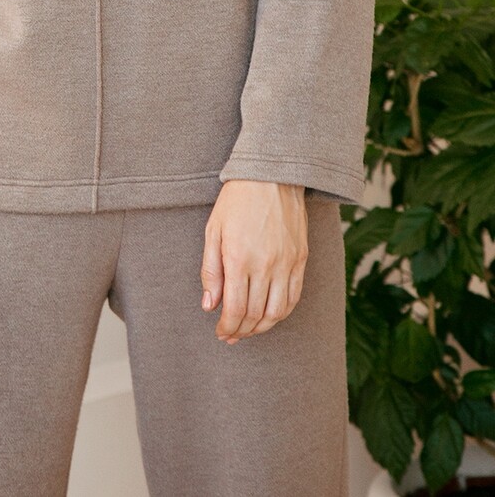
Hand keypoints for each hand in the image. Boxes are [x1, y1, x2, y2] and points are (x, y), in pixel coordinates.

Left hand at [199, 181, 307, 343]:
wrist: (271, 175)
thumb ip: (210, 270)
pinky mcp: (301, 259)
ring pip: (277, 312)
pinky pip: (294, 297)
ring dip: (262, 327)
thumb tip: (210, 305)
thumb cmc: (236, 200)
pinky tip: (270, 315)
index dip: (227, 326)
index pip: (235, 308)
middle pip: (255, 315)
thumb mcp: (213, 230)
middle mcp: (265, 265)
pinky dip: (282, 313)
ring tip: (249, 329)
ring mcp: (287, 263)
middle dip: (241, 331)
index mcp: (239, 257)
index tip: (220, 332)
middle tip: (231, 335)